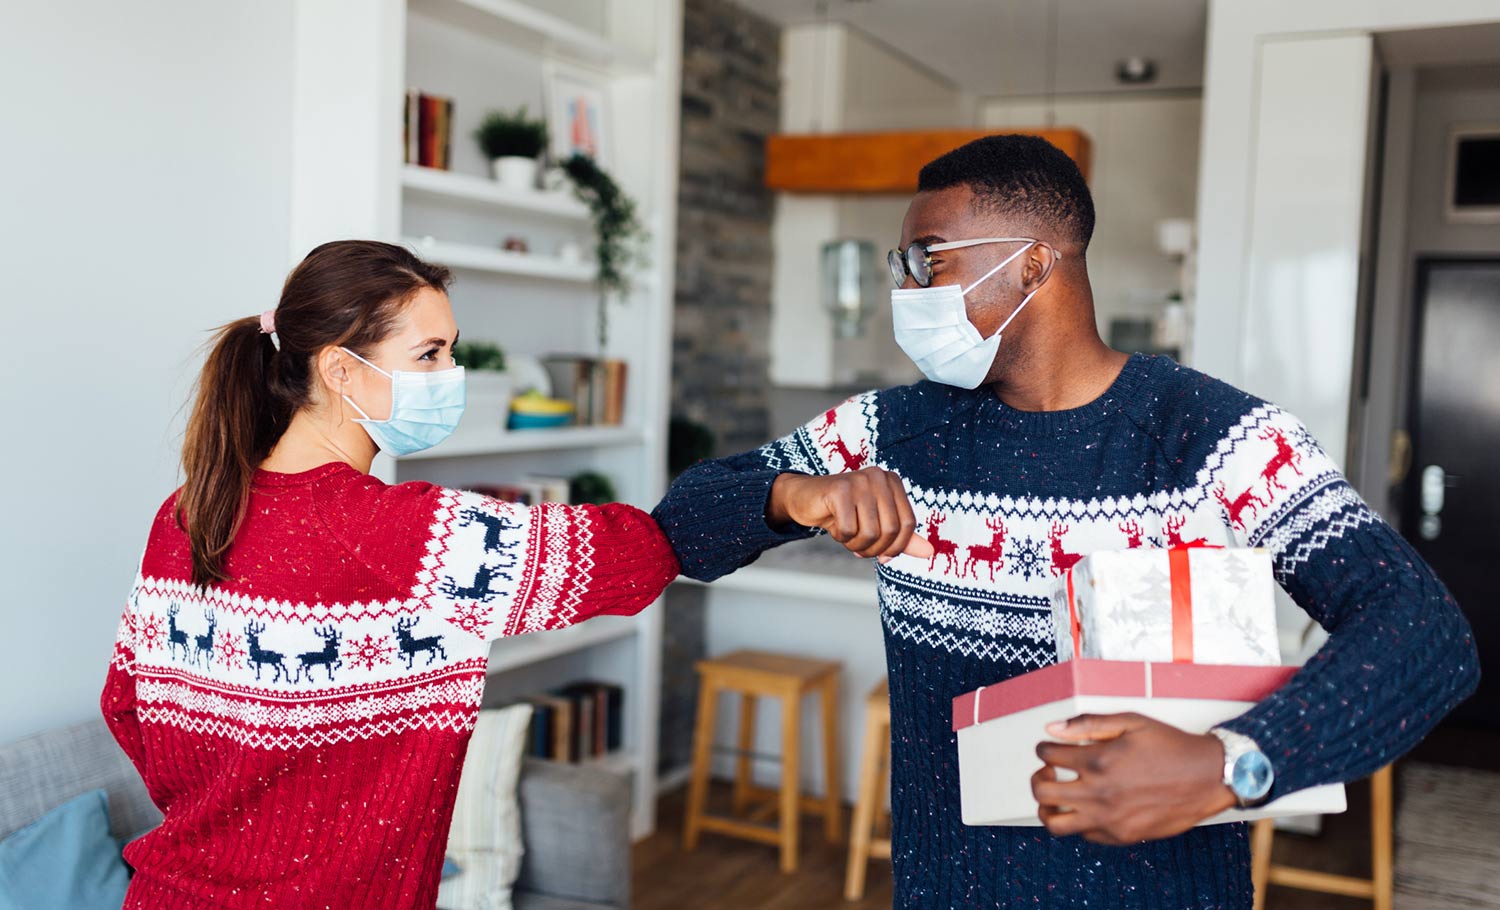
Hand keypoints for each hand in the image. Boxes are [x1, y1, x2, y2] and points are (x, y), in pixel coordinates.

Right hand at [768, 469, 935, 561]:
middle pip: (891, 530)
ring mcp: (859, 480)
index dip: (897, 547)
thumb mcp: (877, 524)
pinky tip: (834, 527)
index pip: (908, 523)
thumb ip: (903, 537)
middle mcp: (879, 477)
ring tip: (846, 536)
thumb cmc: (844, 512)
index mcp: (893, 481)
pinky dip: (841, 537)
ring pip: (870, 533)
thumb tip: (931, 552)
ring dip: (856, 545)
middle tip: (859, 548)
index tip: (883, 557)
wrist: (806, 499)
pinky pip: (849, 529)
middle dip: (875, 549)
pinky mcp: (839, 489)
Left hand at [1029, 713, 1236, 844]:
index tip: (1052, 748)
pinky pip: (1084, 835)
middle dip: (1039, 778)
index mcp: (1098, 760)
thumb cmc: (1170, 746)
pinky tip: (1089, 807)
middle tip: (1050, 772)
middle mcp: (1098, 792)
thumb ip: (1088, 724)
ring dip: (1048, 808)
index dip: (1045, 748)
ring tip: (1059, 796)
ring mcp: (1109, 818)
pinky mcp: (1122, 835)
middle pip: (1042, 792)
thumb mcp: (1131, 722)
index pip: (1047, 755)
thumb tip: (1052, 729)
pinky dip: (1079, 821)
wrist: (1208, 777)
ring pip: (1055, 823)